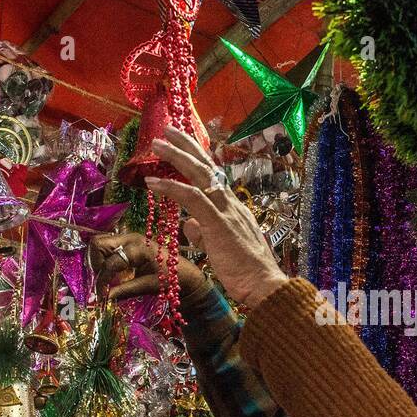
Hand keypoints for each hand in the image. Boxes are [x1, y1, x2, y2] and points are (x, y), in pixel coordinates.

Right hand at [90, 232, 207, 302]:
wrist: (184, 273)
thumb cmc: (170, 279)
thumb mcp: (147, 286)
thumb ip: (124, 291)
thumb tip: (103, 299)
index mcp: (138, 248)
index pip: (110, 263)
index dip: (102, 281)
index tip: (101, 296)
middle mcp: (130, 238)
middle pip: (97, 244)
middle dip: (95, 264)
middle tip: (102, 281)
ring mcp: (128, 238)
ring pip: (100, 243)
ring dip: (98, 261)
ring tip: (107, 277)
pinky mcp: (127, 242)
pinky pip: (107, 246)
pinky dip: (104, 258)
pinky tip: (113, 272)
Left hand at [144, 126, 288, 307]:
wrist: (263, 285)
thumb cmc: (246, 272)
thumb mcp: (221, 248)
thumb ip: (204, 233)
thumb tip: (187, 224)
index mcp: (234, 208)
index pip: (214, 177)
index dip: (198, 160)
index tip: (184, 146)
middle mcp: (231, 203)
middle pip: (207, 166)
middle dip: (187, 146)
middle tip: (168, 130)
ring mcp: (226, 210)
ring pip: (199, 175)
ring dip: (176, 157)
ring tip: (156, 144)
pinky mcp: (217, 222)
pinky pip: (192, 198)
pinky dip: (171, 187)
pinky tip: (153, 182)